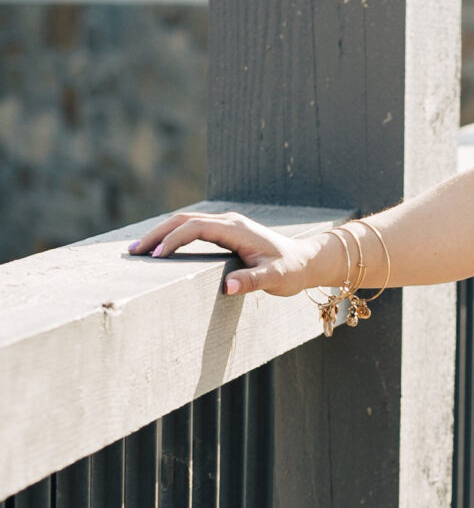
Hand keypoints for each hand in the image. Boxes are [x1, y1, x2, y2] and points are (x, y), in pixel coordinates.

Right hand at [130, 208, 339, 298]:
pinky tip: (160, 248)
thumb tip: (227, 287)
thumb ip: (252, 282)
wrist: (306, 260)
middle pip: (183, 220)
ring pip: (185, 221)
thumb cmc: (291, 270)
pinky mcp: (225, 230)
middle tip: (133, 252)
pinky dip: (173, 235)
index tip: (155, 257)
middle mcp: (228, 221)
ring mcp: (226, 224)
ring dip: (161, 233)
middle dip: (157, 234)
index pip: (195, 228)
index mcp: (236, 229)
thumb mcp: (275, 279)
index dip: (173, 240)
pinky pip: (193, 228)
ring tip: (138, 250)